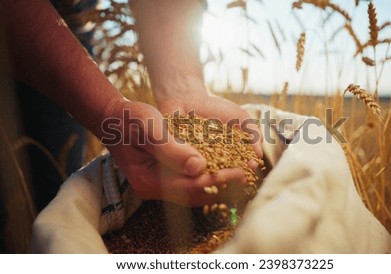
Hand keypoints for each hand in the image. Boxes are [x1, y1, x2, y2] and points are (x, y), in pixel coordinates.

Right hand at [100, 99, 252, 205]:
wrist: (116, 119)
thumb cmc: (132, 119)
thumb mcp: (150, 128)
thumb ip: (171, 148)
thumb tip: (199, 166)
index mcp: (148, 179)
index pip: (189, 186)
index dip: (218, 180)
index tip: (241, 172)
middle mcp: (154, 189)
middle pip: (195, 195)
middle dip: (225, 186)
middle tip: (250, 176)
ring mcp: (159, 186)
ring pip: (196, 192)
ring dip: (221, 184)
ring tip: (245, 175)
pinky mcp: (165, 179)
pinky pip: (192, 184)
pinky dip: (211, 179)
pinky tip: (228, 171)